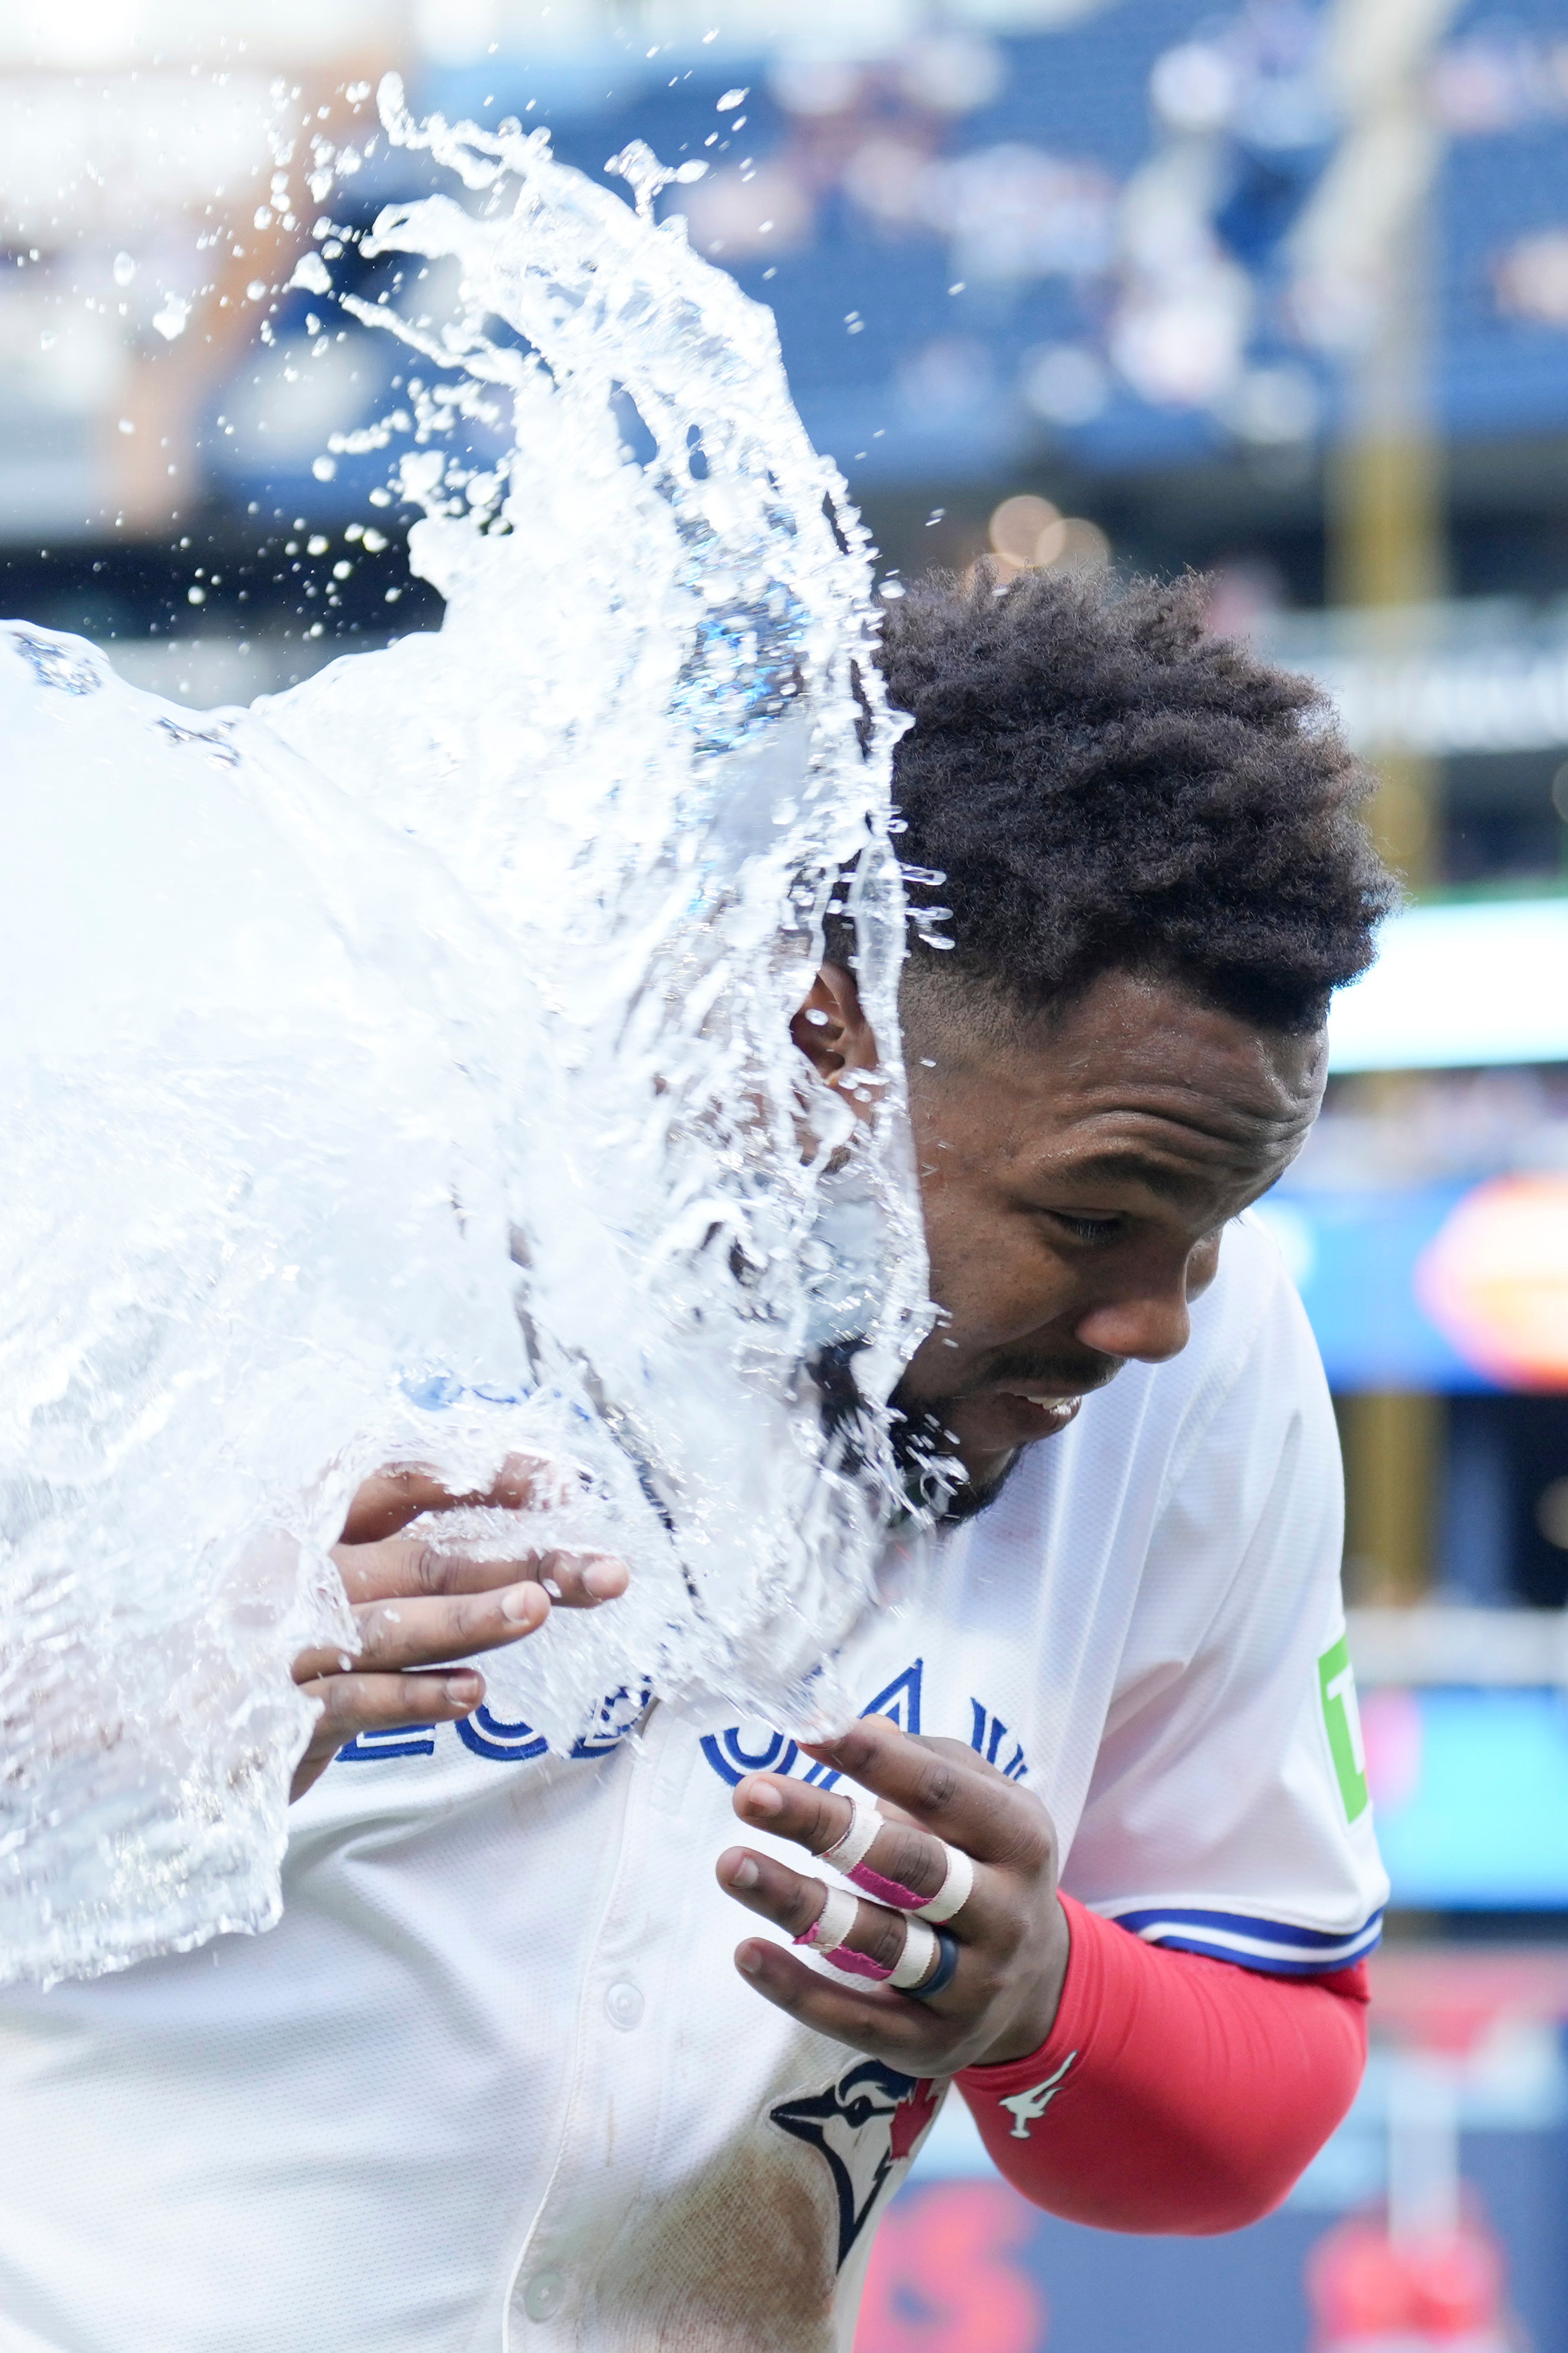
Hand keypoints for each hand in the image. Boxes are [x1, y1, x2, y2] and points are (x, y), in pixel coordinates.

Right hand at [290, 1457, 627, 1799]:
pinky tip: (471, 1694)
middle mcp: (304, 1570)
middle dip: (521, 1560)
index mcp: (318, 1522)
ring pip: (392, 1624)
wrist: (170, 1733)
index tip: (563, 1483)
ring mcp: (289, 1641)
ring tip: (536, 1608)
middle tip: (603, 1571)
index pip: (411, 1480)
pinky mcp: (278, 1713)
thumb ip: (422, 1562)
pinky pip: (355, 1700)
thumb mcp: (343, 1584)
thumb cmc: (279, 1643)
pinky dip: (413, 1697)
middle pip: (427, 1555)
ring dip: (469, 1617)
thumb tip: (534, 1556)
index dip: (489, 1477)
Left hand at [717, 1715, 1068, 2072]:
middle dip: (825, 1826)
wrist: (1042, 1988)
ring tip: (730, 1865)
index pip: (944, 1794)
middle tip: (748, 1792)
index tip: (809, 1732)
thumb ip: (924, 1760)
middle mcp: (1004, 1915)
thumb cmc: (989, 1865)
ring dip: (797, 1903)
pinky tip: (746, 1952)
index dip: (879, 1760)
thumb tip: (842, 1726)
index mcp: (1019, 1839)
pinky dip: (799, 1990)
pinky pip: (859, 2019)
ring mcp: (971, 1987)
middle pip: (908, 1866)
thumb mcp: (986, 1803)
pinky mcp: (932, 2046)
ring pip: (879, 1942)